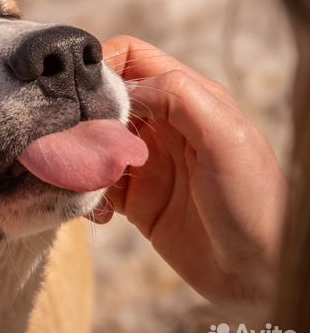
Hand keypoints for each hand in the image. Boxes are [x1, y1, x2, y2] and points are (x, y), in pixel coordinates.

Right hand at [102, 36, 286, 304]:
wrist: (257, 275)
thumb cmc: (254, 202)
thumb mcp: (226, 137)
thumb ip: (178, 97)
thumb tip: (121, 89)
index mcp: (185, 98)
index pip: (131, 58)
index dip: (101, 65)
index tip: (81, 90)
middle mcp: (161, 124)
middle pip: (102, 98)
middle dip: (81, 115)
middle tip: (76, 141)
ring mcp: (144, 161)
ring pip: (91, 141)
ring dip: (79, 157)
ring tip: (85, 179)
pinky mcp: (132, 199)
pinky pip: (92, 183)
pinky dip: (83, 193)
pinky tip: (98, 212)